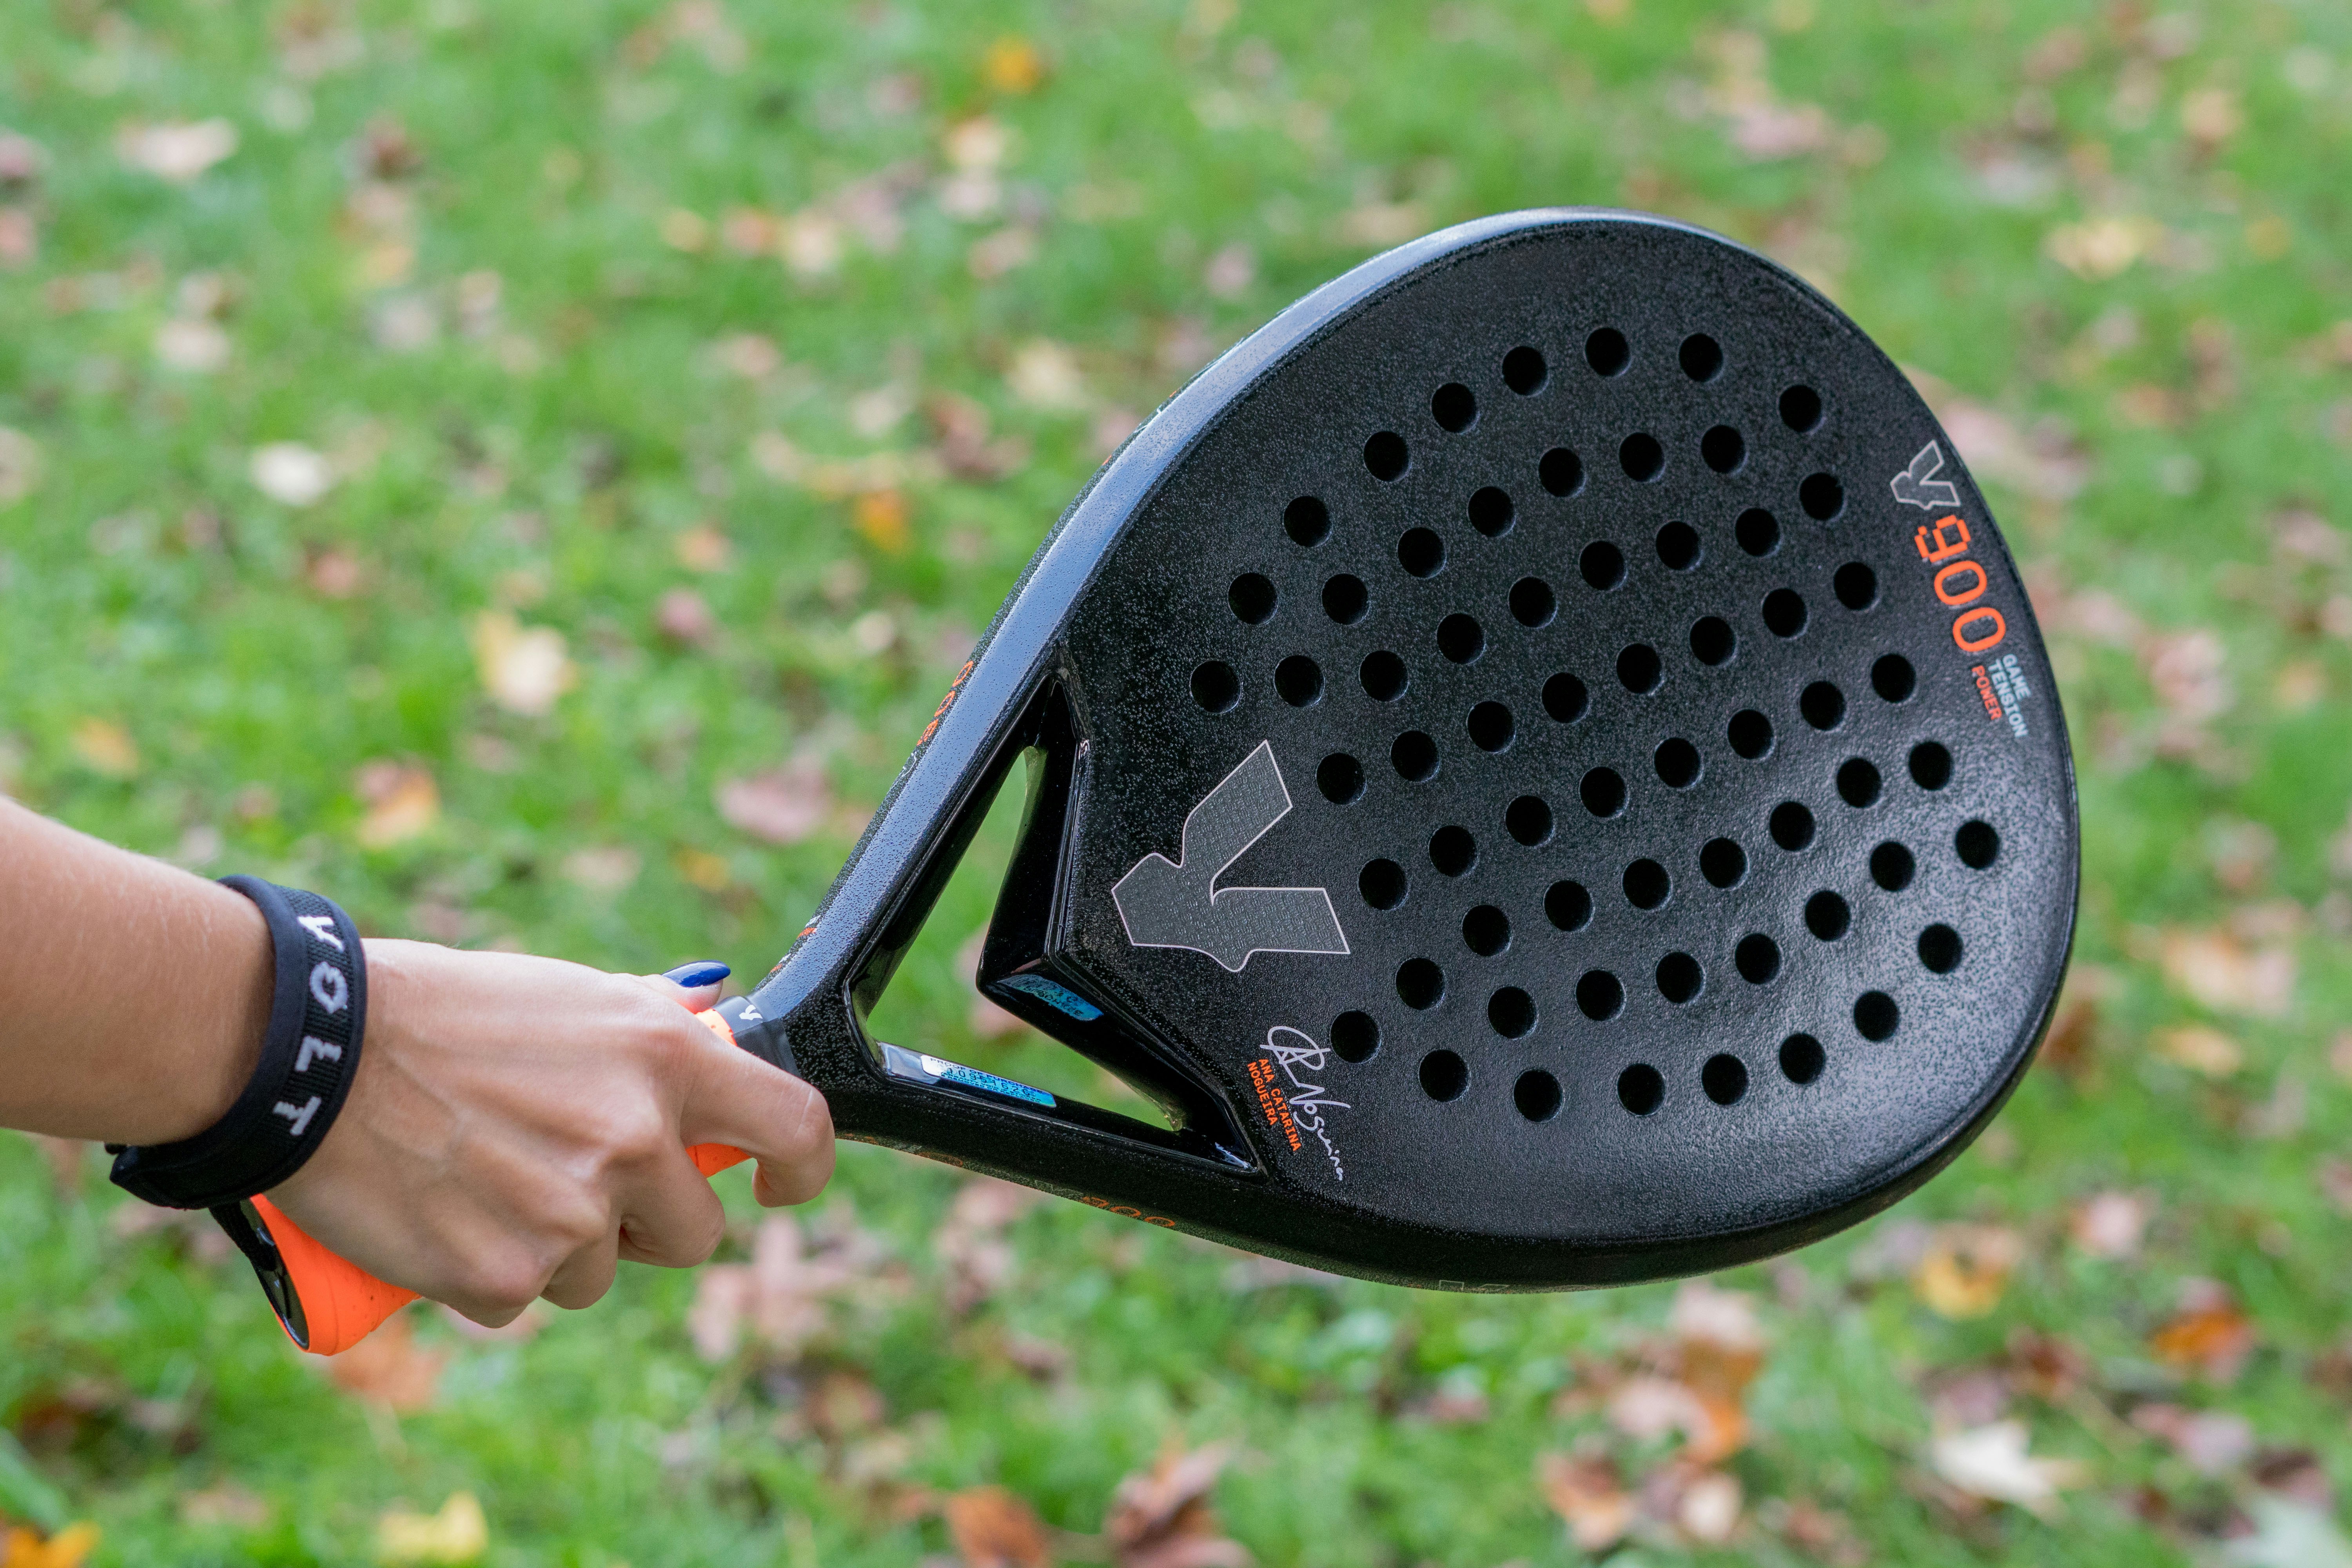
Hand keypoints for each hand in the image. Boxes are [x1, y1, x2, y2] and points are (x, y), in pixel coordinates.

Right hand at [262, 941, 832, 1325]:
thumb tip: (717, 1024)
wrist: (317, 1054)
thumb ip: (653, 1025)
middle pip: (696, 1230)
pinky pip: (524, 1297)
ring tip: (490, 1178)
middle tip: (574, 1178)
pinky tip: (447, 1211)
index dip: (800, 1169)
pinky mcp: (506, 1275)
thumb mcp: (575, 996)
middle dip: (648, 1220)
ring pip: (604, 1271)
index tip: (776, 1186)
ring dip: (561, 1246)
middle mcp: (635, 1139)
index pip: (796, 1126)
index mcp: (667, 1060)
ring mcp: (573, 1215)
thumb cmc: (445, 1014)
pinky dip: (489, 1270)